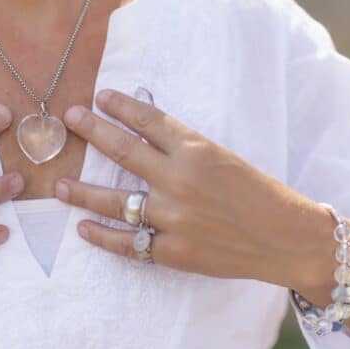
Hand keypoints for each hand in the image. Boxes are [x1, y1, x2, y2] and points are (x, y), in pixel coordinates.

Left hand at [54, 89, 334, 290]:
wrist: (290, 240)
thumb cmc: (262, 194)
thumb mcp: (226, 158)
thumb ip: (186, 148)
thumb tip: (147, 126)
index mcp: (198, 151)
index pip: (148, 120)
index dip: (120, 106)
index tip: (99, 97)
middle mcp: (181, 181)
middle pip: (123, 152)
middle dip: (92, 131)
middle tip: (69, 119)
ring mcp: (175, 218)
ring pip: (116, 201)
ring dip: (82, 192)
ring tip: (59, 185)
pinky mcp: (175, 252)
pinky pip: (129, 245)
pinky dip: (103, 238)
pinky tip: (83, 230)